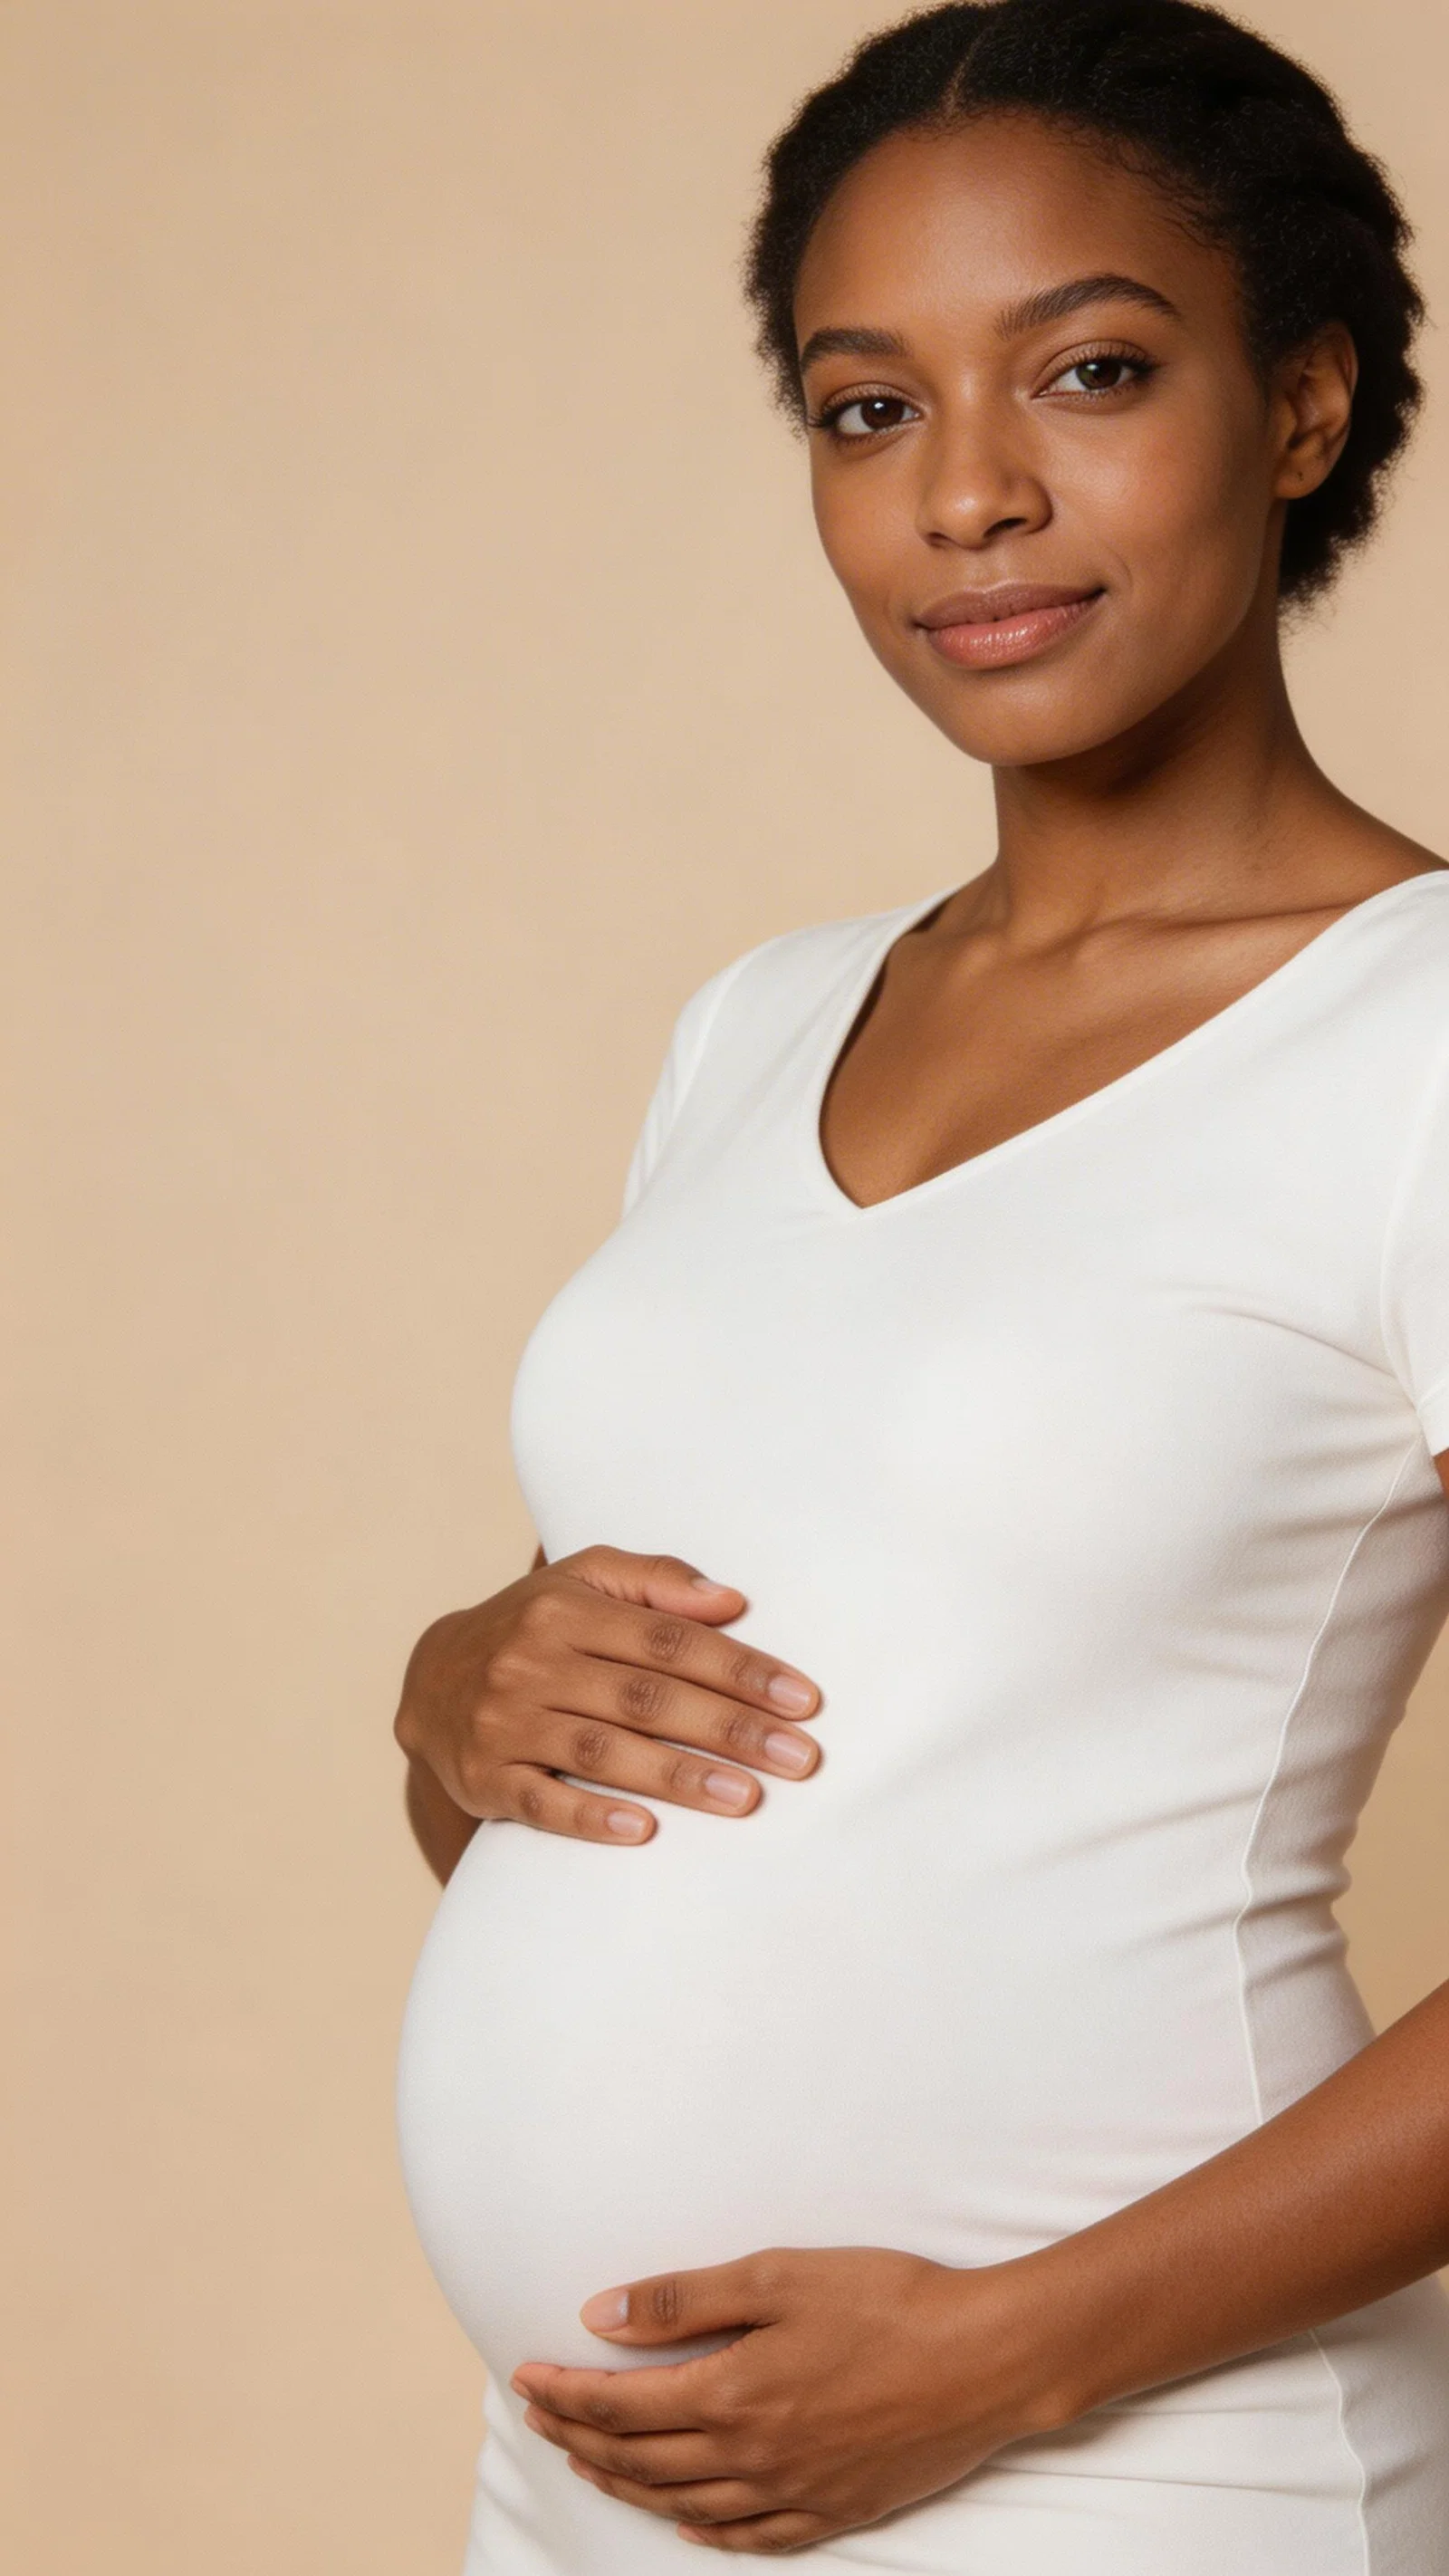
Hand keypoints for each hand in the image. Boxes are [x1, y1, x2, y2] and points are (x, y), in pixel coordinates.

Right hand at [393, 1545, 821, 1845]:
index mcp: (567, 1610)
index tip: (802, 1701)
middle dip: (729, 1728)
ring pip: (602, 1751)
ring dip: (678, 1776)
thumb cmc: (533, 1627)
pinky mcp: (484, 1779)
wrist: (430, 1682)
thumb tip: (732, 1600)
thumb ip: (656, 1580)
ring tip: (747, 1798)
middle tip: (798, 1758)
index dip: (740, 1669)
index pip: (670, 1641)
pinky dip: (589, 1818)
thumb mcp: (583, 1582)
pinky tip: (642, 1832)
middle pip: (646, 1697)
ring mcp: (504, 1723)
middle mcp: (533, 1662)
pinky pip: (540, 1802)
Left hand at [510, 2244, 1063, 2552]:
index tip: (523, 2379)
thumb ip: (685, 2300)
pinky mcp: (833, 2511)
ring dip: (624, 2483)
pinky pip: (749, 2538)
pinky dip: (703, 2530)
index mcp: (730, 2395)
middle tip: (539, 2417)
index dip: (564, 2394)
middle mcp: (750, 2456)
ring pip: (682, 2501)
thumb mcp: (779, 2277)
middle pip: (639, 2457)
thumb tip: (599, 2317)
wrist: (986, 2360)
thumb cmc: (888, 2302)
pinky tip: (686, 2521)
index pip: (619, 2405)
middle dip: (578, 2436)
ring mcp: (792, 2493)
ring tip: (588, 2463)